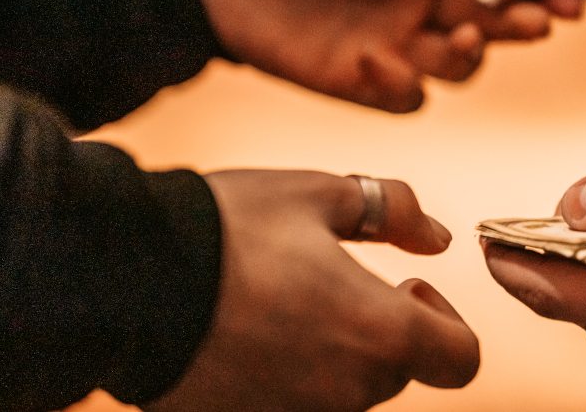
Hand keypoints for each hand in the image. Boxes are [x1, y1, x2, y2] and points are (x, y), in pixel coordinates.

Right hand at [146, 170, 477, 411]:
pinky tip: (245, 329)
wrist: (123, 277)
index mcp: (381, 334)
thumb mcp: (322, 194)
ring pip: (344, 391)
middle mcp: (347, 392)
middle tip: (332, 280)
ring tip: (281, 299)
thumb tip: (438, 237)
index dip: (447, 321)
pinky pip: (290, 402)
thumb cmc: (230, 228)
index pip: (461, 360)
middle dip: (381, 329)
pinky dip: (284, 374)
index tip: (405, 286)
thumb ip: (396, 212)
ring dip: (333, 353)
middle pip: (397, 373)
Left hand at [192, 0, 519, 112]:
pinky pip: (406, 97)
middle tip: (542, 20)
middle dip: (521, 21)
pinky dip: (404, 86)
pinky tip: (378, 60)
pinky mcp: (363, 81)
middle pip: (492, 21)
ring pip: (460, 65)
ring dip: (473, 56)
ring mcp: (396, 42)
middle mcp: (422, 0)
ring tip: (466, 37)